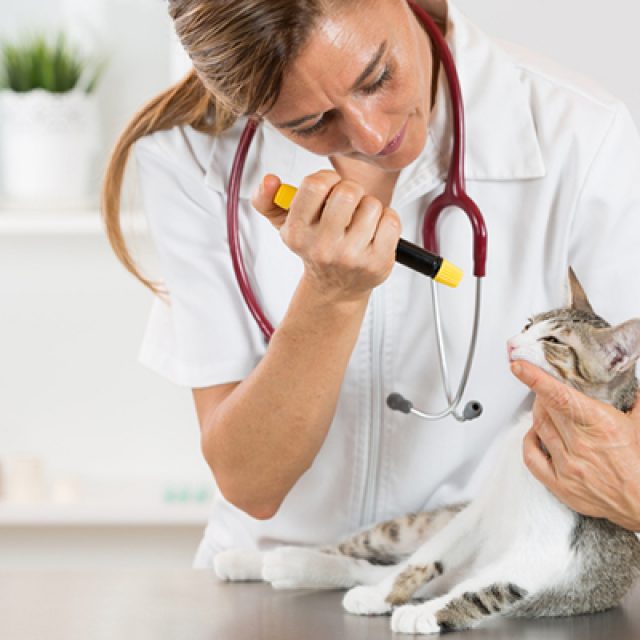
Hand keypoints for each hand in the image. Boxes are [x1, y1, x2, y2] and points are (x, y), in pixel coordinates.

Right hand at [251, 171, 400, 302]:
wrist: (336, 288)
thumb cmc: (314, 246)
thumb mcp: (285, 224)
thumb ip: (267, 199)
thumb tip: (269, 180)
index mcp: (297, 233)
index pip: (315, 185)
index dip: (327, 179)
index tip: (329, 190)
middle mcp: (322, 248)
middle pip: (349, 191)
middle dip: (352, 191)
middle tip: (348, 206)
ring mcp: (352, 257)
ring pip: (372, 205)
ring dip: (370, 207)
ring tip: (360, 223)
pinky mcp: (378, 263)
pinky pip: (391, 220)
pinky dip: (387, 220)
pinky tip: (375, 233)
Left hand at [511, 360, 639, 531]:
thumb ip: (634, 401)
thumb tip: (631, 386)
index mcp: (601, 424)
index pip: (559, 396)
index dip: (535, 379)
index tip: (518, 366)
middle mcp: (581, 444)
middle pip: (545, 409)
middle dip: (541, 395)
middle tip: (547, 391)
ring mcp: (568, 466)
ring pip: (538, 428)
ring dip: (538, 414)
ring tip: (547, 410)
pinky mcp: (560, 485)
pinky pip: (531, 457)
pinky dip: (529, 441)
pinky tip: (536, 435)